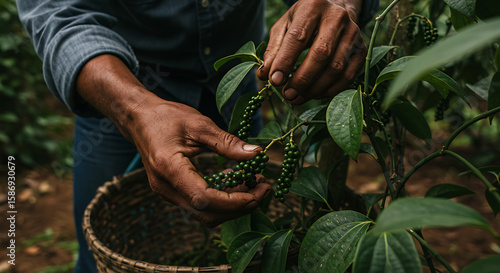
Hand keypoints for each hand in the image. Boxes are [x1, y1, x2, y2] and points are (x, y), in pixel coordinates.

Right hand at [128, 98, 271, 226]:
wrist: (139, 119)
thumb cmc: (166, 117)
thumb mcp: (199, 124)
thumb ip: (227, 142)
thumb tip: (256, 154)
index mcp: (169, 168)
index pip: (204, 199)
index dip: (234, 201)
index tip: (259, 190)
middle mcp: (166, 188)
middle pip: (207, 214)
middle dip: (239, 207)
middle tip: (264, 189)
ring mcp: (168, 193)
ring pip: (205, 214)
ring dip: (233, 205)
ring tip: (255, 184)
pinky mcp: (173, 192)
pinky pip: (201, 205)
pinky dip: (222, 199)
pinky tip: (237, 181)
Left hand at [258, 0, 366, 103]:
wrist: (335, 9)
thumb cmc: (304, 20)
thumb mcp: (285, 26)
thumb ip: (274, 49)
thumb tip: (265, 75)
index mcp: (313, 6)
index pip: (298, 37)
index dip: (285, 61)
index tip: (274, 81)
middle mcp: (337, 18)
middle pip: (321, 54)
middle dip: (302, 79)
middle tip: (287, 94)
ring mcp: (353, 34)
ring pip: (336, 68)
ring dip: (315, 89)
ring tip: (297, 98)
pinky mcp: (362, 49)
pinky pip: (348, 76)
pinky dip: (330, 90)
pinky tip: (315, 94)